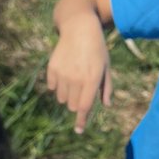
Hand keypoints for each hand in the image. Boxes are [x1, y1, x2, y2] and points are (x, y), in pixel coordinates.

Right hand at [47, 18, 112, 133]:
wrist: (79, 27)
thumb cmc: (97, 49)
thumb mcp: (106, 66)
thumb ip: (106, 87)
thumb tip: (105, 105)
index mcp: (92, 79)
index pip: (85, 107)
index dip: (82, 121)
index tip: (79, 131)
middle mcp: (76, 78)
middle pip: (73, 105)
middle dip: (78, 103)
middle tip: (82, 89)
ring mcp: (63, 73)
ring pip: (62, 98)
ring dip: (68, 95)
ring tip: (74, 79)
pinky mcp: (52, 68)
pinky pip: (52, 87)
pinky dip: (58, 85)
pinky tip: (64, 72)